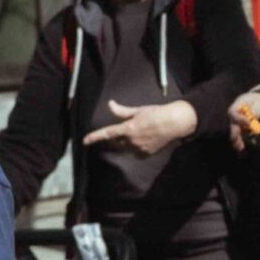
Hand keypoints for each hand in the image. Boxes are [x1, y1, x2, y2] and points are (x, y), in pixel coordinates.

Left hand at [82, 99, 197, 157]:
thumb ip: (122, 110)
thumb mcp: (138, 110)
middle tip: (127, 128)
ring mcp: (139, 149)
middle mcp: (131, 141)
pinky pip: (135, 152)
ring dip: (127, 142)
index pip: (107, 133)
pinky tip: (145, 140)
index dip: (94, 137)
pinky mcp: (146, 154)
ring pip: (126, 147)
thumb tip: (110, 104)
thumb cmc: (157, 114)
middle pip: (117, 141)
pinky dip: (136, 147)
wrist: (175, 123)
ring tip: (141, 132)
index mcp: (128, 129)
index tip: (85, 141)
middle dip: (118, 136)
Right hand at [227, 87, 259, 152]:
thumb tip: (251, 120)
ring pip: (235, 132)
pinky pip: (240, 137)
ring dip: (237, 141)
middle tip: (238, 142)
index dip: (239, 119)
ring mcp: (238, 122)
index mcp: (238, 104)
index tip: (248, 123)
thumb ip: (256, 111)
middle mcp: (235, 114)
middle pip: (232, 124)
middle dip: (235, 134)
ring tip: (240, 148)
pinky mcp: (242, 129)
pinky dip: (241, 143)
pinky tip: (242, 151)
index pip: (233, 112)